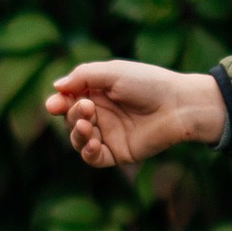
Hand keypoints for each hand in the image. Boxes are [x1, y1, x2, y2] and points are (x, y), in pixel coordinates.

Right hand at [43, 59, 223, 169]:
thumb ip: (82, 76)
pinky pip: (94, 158)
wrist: (178, 105)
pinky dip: (87, 152)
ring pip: (78, 139)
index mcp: (97, 93)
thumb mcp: (112, 72)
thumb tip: (56, 87)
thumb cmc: (148, 83)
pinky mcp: (118, 152)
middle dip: (72, 114)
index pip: (68, 100)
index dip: (58, 103)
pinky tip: (91, 143)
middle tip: (87, 108)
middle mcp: (101, 114)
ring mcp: (109, 134)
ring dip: (76, 133)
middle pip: (70, 119)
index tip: (53, 104)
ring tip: (86, 125)